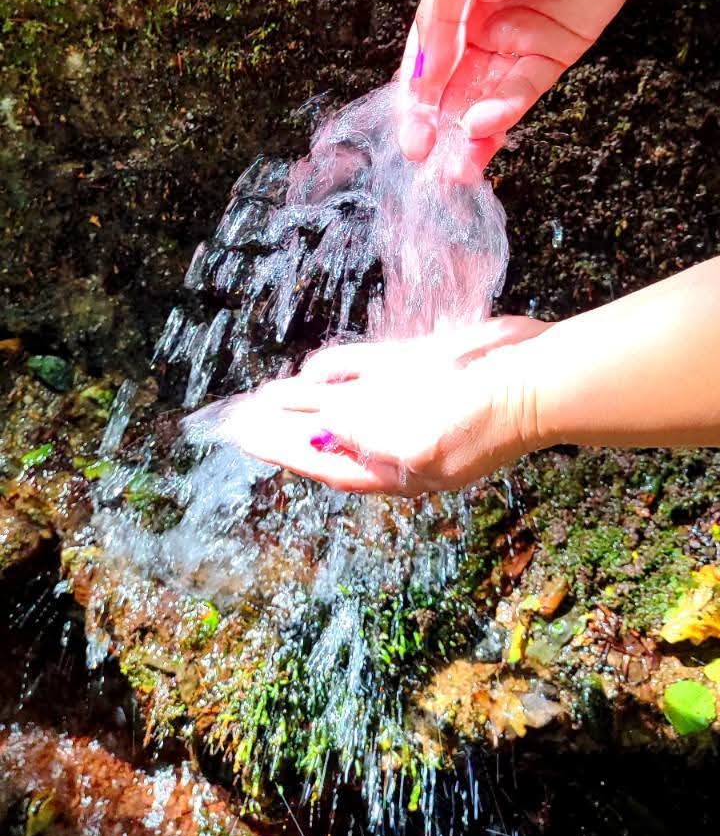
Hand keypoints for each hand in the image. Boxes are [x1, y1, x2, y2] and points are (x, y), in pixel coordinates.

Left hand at [193, 315, 550, 493]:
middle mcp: (396, 437)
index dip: (282, 451)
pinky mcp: (419, 367)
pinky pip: (367, 370)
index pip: (325, 464)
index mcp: (394, 469)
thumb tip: (315, 423)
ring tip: (263, 394)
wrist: (531, 380)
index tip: (243, 439)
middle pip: (328, 437)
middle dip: (285, 428)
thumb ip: (356, 430)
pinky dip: (337, 370)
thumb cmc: (476, 420)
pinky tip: (308, 369)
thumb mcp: (408, 439)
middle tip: (239, 419)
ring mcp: (408, 401)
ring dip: (303, 399)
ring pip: (342, 403)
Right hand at [397, 0, 660, 170]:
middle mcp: (477, 26)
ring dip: (470, 134)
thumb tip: (426, 76)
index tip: (410, 134)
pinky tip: (488, 127)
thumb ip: (442, 20)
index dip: (413, 100)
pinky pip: (522, 91)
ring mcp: (515, 41)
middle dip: (438, 127)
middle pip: (451, 88)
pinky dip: (504, 113)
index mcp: (448, 1)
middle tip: (428, 159)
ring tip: (459, 167)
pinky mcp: (552, 53)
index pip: (422, 61)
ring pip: (485, 99)